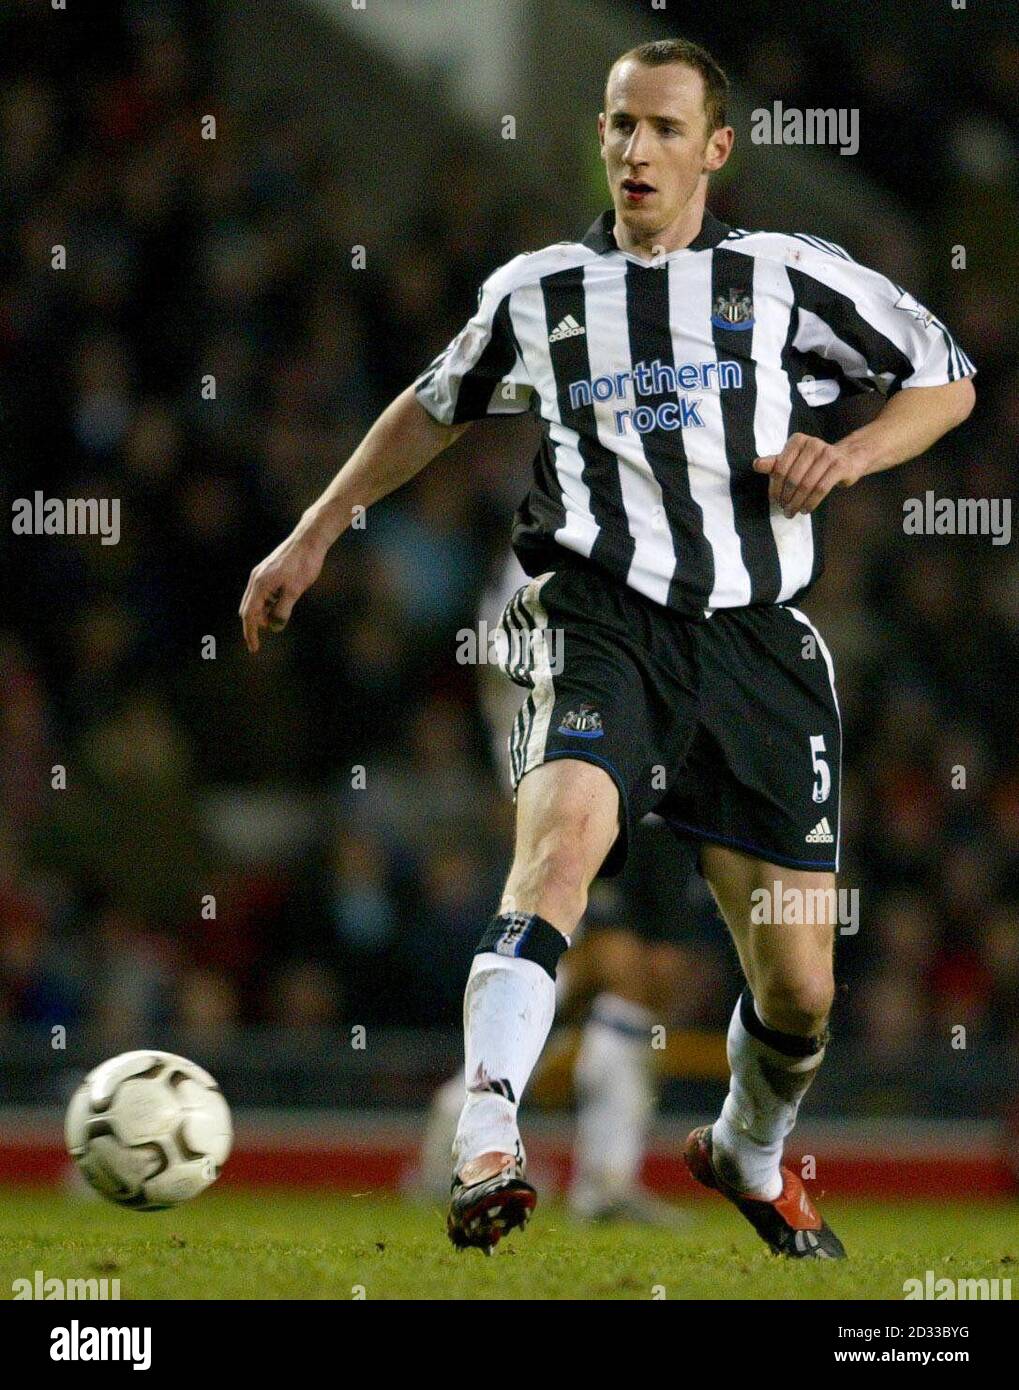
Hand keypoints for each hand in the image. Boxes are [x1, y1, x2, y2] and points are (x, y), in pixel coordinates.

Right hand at [239, 527, 326, 653]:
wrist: (309, 540)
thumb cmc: (303, 564)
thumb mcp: (295, 590)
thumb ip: (283, 609)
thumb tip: (275, 627)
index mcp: (260, 584)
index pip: (249, 615)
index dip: (251, 633)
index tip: (254, 648)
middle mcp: (256, 578)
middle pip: (248, 608)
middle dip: (255, 624)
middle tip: (266, 636)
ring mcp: (261, 574)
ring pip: (256, 601)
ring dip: (264, 613)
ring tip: (279, 618)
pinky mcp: (268, 571)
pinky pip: (263, 593)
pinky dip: (269, 603)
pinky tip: (282, 604)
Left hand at [752, 434, 866, 516]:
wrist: (846, 459)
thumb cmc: (813, 462)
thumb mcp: (792, 461)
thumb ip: (774, 463)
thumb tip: (756, 464)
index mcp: (797, 440)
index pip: (780, 468)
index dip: (775, 488)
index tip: (775, 501)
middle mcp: (812, 443)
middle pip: (792, 478)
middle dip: (786, 498)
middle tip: (784, 510)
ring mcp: (828, 453)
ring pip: (806, 485)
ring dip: (797, 503)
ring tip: (793, 512)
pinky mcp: (840, 465)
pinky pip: (821, 489)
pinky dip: (811, 502)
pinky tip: (806, 510)